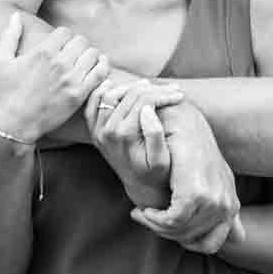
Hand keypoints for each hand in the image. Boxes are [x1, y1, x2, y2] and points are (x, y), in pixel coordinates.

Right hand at [0, 12, 108, 143]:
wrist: (14, 125)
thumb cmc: (5, 93)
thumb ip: (9, 36)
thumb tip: (16, 16)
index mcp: (42, 52)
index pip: (65, 32)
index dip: (63, 37)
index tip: (60, 46)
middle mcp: (59, 63)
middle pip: (81, 41)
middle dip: (77, 46)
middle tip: (72, 55)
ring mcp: (71, 79)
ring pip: (93, 54)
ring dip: (89, 56)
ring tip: (83, 62)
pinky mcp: (79, 94)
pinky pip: (101, 73)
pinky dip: (102, 67)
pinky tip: (96, 69)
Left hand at [84, 77, 185, 208]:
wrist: (141, 187)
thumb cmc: (156, 173)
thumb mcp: (162, 160)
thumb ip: (155, 135)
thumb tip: (148, 109)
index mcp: (124, 134)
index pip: (143, 101)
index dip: (163, 94)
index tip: (179, 94)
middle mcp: (107, 130)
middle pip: (128, 95)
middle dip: (153, 89)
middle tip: (171, 88)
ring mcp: (98, 130)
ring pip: (110, 94)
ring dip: (130, 86)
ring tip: (150, 87)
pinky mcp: (95, 131)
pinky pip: (93, 104)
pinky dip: (102, 91)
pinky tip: (116, 85)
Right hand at [129, 102, 242, 253]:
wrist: (182, 123)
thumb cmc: (193, 151)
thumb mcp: (213, 183)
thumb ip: (227, 214)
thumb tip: (241, 239)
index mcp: (230, 204)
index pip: (212, 244)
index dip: (186, 242)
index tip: (165, 228)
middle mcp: (226, 204)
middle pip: (193, 241)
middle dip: (166, 233)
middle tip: (146, 218)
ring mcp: (213, 199)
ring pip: (180, 232)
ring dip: (156, 225)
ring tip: (142, 213)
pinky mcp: (194, 192)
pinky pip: (172, 220)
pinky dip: (154, 219)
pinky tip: (142, 210)